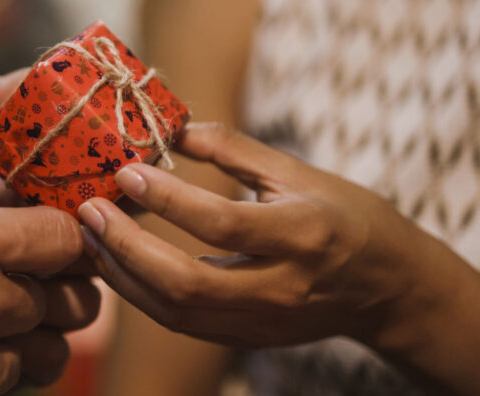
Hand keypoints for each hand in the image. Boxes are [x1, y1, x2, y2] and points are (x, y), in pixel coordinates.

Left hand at [78, 123, 479, 347]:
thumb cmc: (348, 218)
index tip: (126, 171)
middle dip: (127, 248)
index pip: (221, 223)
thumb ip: (235, 150)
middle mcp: (280, 287)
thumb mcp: (300, 173)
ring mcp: (262, 322)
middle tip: (90, 213)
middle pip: (186, 282)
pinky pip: (180, 323)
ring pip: (174, 312)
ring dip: (123, 276)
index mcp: (302, 236)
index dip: (167, 198)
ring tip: (92, 238)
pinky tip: (117, 265)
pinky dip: (141, 295)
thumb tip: (175, 127)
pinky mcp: (246, 339)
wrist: (389, 290)